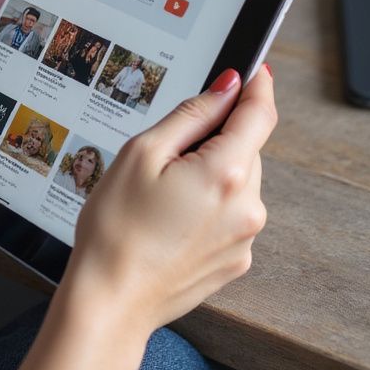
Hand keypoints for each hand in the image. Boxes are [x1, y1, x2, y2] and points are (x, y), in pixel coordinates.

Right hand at [63, 65, 275, 335]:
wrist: (110, 300)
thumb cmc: (116, 227)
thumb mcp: (142, 153)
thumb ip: (190, 115)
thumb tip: (227, 87)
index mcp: (226, 173)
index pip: (259, 114)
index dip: (256, 86)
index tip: (253, 69)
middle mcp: (248, 207)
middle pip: (244, 148)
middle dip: (213, 139)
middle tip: (163, 154)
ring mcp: (245, 238)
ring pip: (236, 181)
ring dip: (209, 173)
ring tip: (158, 196)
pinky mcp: (236, 260)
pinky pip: (229, 214)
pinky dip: (206, 205)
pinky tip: (167, 220)